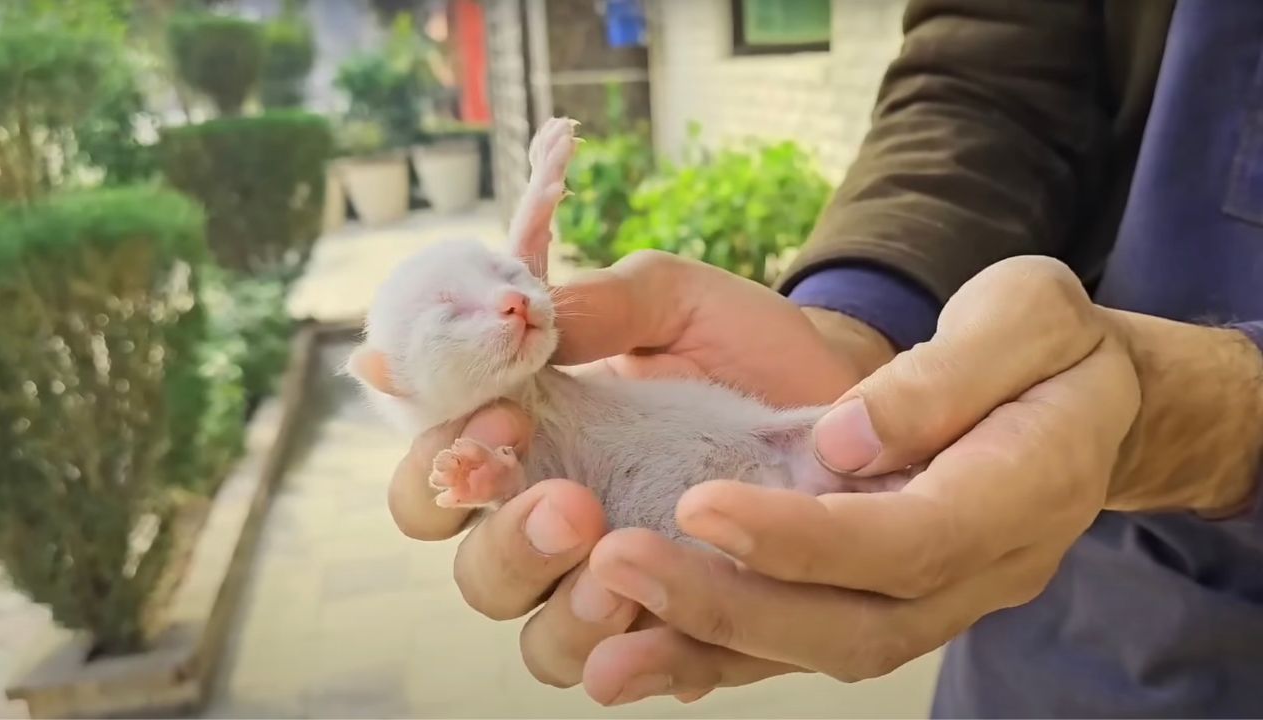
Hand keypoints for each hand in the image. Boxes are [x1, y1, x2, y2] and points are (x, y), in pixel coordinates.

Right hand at [386, 251, 894, 689]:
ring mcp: (620, 586)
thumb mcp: (671, 300)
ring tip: (618, 574)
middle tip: (572, 508)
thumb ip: (593, 306)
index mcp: (533, 448)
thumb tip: (503, 314)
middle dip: (509, 547)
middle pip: (479, 575)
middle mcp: (558, 526)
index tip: (505, 422)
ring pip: (544, 643)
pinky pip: (643, 673)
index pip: (436, 483)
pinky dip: (641, 666)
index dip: (441, 466)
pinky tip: (657, 641)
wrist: (852, 394)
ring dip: (565, 618)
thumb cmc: (744, 341)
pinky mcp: (689, 628)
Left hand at [583, 255, 1262, 703]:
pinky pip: (801, 648)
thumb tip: (846, 441)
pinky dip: (717, 657)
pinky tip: (636, 654)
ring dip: (707, 650)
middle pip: (852, 627)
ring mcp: (933, 599)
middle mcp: (979, 571)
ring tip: (603, 648)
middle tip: (617, 564)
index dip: (803, 535)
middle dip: (730, 606)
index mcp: (1026, 489)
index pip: (908, 538)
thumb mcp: (1026, 313)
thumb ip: (945, 374)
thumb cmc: (1047, 344)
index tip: (697, 503)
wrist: (1077, 396)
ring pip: (819, 653)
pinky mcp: (885, 602)